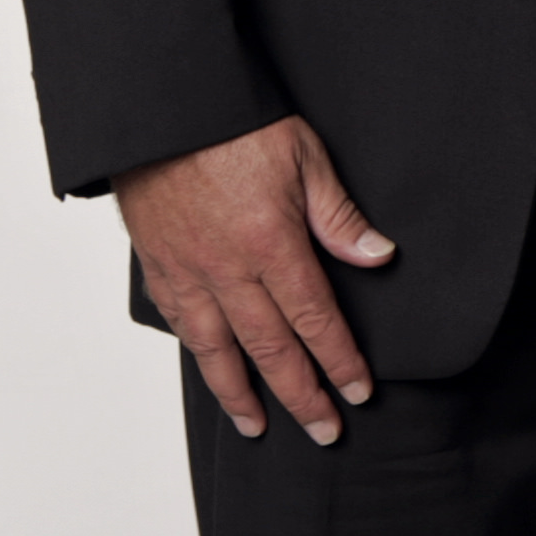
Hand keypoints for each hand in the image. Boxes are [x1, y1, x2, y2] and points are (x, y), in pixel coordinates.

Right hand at [114, 115, 394, 445]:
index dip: (338, 360)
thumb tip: (378, 257)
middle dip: (300, 394)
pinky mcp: (157, 263)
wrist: (164, 105)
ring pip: (216, 349)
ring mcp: (187, 270)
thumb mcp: (304, 156)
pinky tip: (211, 369)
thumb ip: (338, 215)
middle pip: (269, 348)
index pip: (313, 318)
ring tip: (259, 426)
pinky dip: (197, 353)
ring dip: (240, 393)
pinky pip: (179, 321)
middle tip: (323, 430)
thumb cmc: (237, 122)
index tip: (357, 392)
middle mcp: (226, 268)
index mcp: (271, 242)